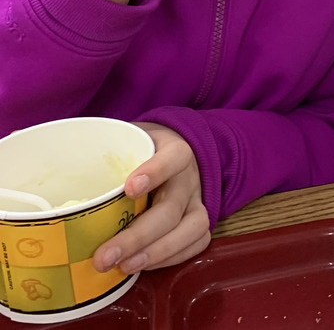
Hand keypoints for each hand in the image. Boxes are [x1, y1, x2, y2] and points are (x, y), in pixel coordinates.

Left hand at [93, 123, 210, 273]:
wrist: (173, 152)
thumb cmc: (140, 152)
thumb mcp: (127, 142)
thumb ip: (104, 156)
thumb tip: (58, 190)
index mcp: (174, 150)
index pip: (174, 157)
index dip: (156, 172)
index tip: (129, 189)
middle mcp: (189, 177)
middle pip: (172, 207)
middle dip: (138, 235)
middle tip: (104, 257)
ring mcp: (196, 200)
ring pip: (193, 227)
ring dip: (158, 252)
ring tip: (125, 267)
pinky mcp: (198, 219)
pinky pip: (198, 242)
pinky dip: (172, 258)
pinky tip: (144, 265)